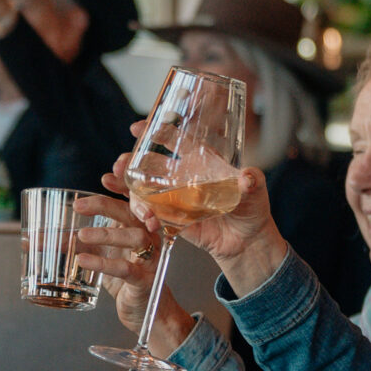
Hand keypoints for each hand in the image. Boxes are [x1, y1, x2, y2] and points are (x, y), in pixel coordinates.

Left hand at [71, 192, 194, 354]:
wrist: (143, 309)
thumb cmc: (122, 276)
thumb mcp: (97, 254)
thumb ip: (73, 243)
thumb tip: (33, 239)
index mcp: (136, 225)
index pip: (131, 199)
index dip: (123, 184)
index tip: (105, 177)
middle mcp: (148, 237)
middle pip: (132, 212)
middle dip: (106, 205)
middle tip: (79, 206)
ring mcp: (150, 258)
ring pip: (135, 237)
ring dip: (106, 234)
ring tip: (80, 236)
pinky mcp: (145, 280)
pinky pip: (126, 269)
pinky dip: (104, 264)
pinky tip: (82, 261)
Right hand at [100, 147, 283, 287]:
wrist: (247, 243)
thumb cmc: (252, 210)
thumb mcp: (256, 191)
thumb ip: (251, 182)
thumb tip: (248, 177)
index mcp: (200, 162)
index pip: (175, 141)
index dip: (156, 132)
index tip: (137, 128)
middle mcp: (183, 178)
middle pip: (150, 164)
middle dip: (130, 161)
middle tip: (120, 163)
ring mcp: (174, 199)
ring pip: (143, 188)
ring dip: (127, 186)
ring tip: (115, 185)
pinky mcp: (172, 220)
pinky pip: (150, 214)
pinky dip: (140, 214)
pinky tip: (143, 217)